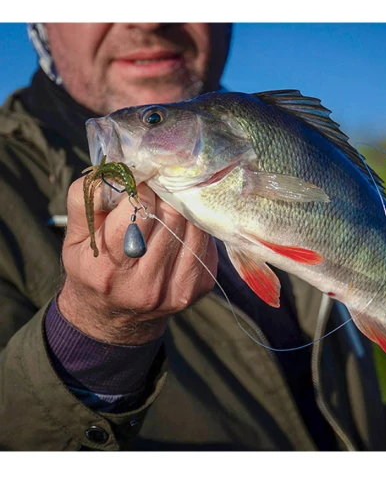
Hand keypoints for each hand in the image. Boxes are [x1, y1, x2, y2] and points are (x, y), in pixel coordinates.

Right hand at [58, 177, 216, 344]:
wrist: (113, 316)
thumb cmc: (93, 266)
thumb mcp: (76, 236)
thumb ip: (87, 199)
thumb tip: (119, 173)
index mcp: (107, 270)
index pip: (137, 214)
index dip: (142, 190)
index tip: (140, 182)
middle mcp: (144, 286)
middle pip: (171, 219)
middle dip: (166, 195)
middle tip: (160, 185)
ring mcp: (175, 290)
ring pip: (194, 229)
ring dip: (185, 208)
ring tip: (171, 201)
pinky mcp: (198, 288)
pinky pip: (206, 243)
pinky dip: (196, 227)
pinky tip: (183, 224)